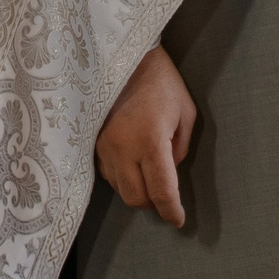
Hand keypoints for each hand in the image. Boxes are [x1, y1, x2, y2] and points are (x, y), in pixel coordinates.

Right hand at [96, 46, 195, 226]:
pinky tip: (131, 163)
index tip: (178, 220)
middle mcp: (123, 148)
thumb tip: (170, 170)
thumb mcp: (186, 113)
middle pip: (136, 198)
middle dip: (154, 204)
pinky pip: (107, 175)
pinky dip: (121, 178)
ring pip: (119, 189)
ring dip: (136, 190)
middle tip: (165, 196)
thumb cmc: (162, 83)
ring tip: (148, 175)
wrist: (123, 58)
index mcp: (151, 141)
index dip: (171, 211)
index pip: (161, 191)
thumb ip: (181, 148)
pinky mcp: (92, 143)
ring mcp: (104, 147)